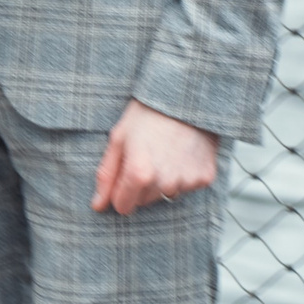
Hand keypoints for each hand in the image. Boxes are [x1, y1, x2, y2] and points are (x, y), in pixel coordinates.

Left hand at [91, 100, 217, 214]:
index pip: (122, 206)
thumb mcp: (118, 138)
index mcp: (139, 173)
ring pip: (166, 195)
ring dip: (162, 180)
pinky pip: (188, 186)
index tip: (124, 172)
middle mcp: (164, 183)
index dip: (120, 190)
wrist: (186, 97)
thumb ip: (106, 176)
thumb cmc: (147, 114)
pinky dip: (183, 174)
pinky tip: (182, 153)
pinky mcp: (205, 178)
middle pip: (144, 201)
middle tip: (146, 154)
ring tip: (165, 151)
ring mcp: (187, 181)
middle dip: (141, 184)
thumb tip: (98, 206)